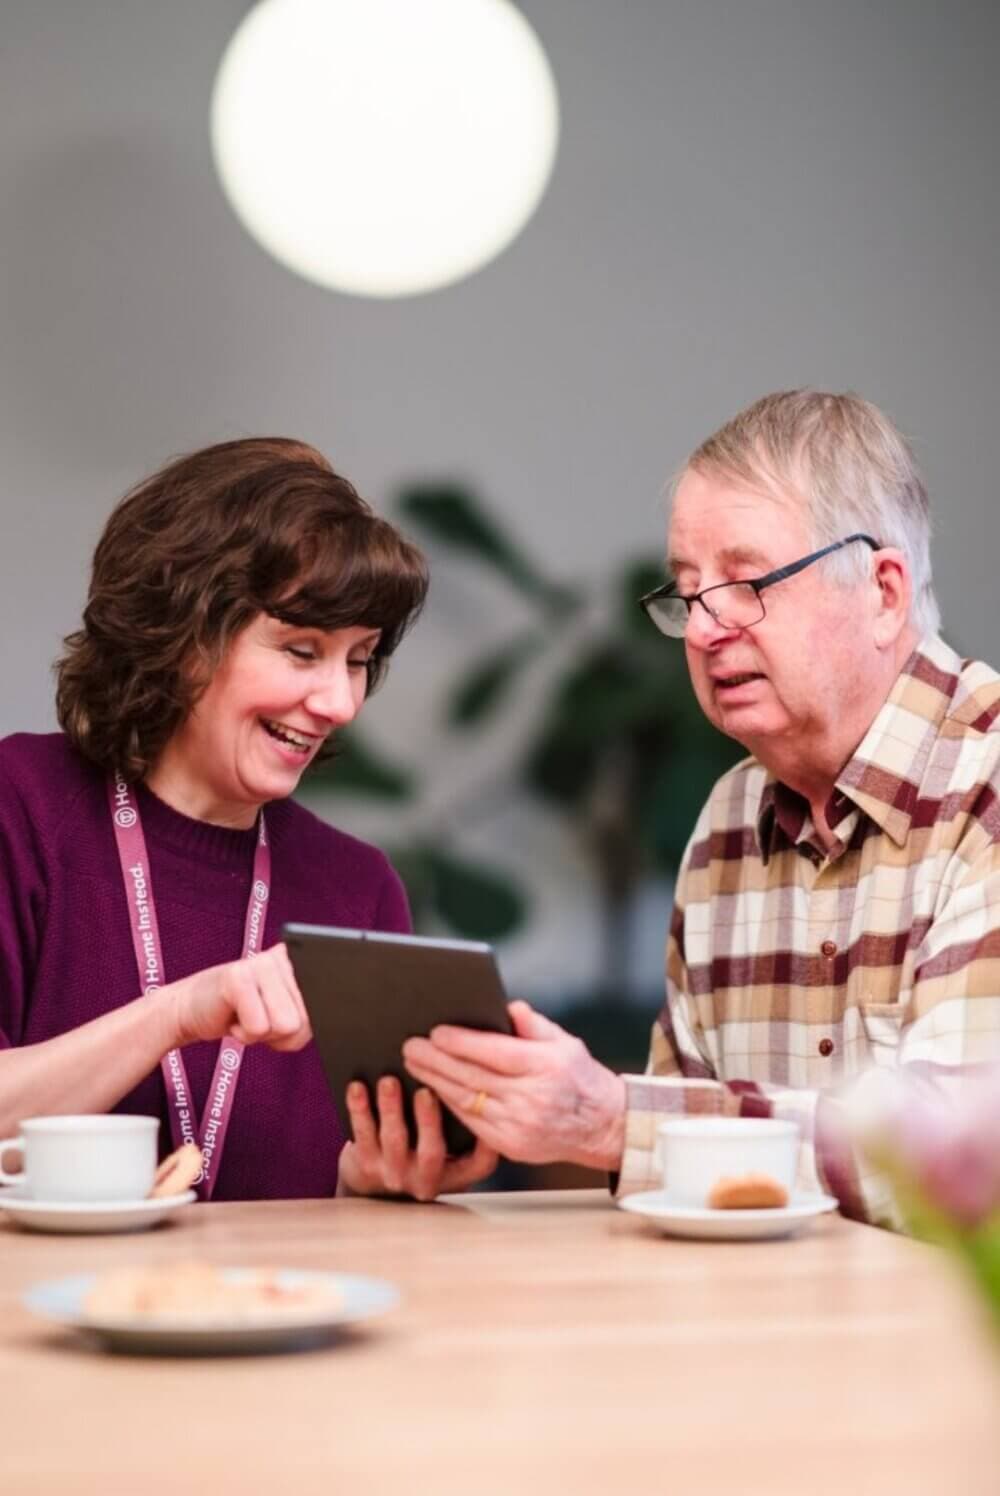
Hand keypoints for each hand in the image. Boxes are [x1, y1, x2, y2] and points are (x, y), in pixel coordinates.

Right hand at [166, 943, 311, 1052]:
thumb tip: (314, 1021)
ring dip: (261, 1034)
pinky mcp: (237, 977)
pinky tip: (233, 1016)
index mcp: (299, 963)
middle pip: (305, 1021)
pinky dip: (243, 1034)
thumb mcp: (282, 1016)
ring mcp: (259, 963)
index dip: (301, 1028)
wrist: (191, 1009)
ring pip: (286, 1025)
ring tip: (246, 1016)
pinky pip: (258, 1028)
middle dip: (280, 1034)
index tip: (279, 1018)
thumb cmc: (240, 1014)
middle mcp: (282, 957)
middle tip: (257, 1018)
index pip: (324, 1007)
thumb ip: (305, 1018)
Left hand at [337, 1076, 498, 1201]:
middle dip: (429, 1120)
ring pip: (394, 1141)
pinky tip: (357, 1088)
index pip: (480, 1164)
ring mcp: (395, 1174)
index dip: (488, 1143)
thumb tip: (470, 1074)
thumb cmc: (422, 1149)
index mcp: (455, 1173)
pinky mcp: (366, 1166)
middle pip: (432, 1152)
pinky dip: (359, 1110)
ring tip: (388, 1082)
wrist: (374, 1185)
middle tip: (426, 1091)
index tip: (484, 1110)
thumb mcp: (450, 1146)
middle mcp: (427, 1179)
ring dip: (391, 1109)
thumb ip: (462, 1121)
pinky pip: (362, 1136)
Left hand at [402, 1000, 626, 1171]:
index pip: (494, 1053)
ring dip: (435, 1082)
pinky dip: (449, 1104)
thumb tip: (506, 1007)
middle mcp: (531, 1098)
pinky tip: (434, 1089)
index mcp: (545, 1067)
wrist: (602, 1126)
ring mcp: (519, 1126)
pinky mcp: (510, 1146)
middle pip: (473, 1077)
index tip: (435, 1032)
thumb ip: (533, 1024)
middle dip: (436, 1061)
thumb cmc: (580, 1076)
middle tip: (410, 1046)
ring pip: (466, 1101)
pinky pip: (471, 1122)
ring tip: (414, 1064)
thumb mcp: (565, 1042)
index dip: (462, 1043)